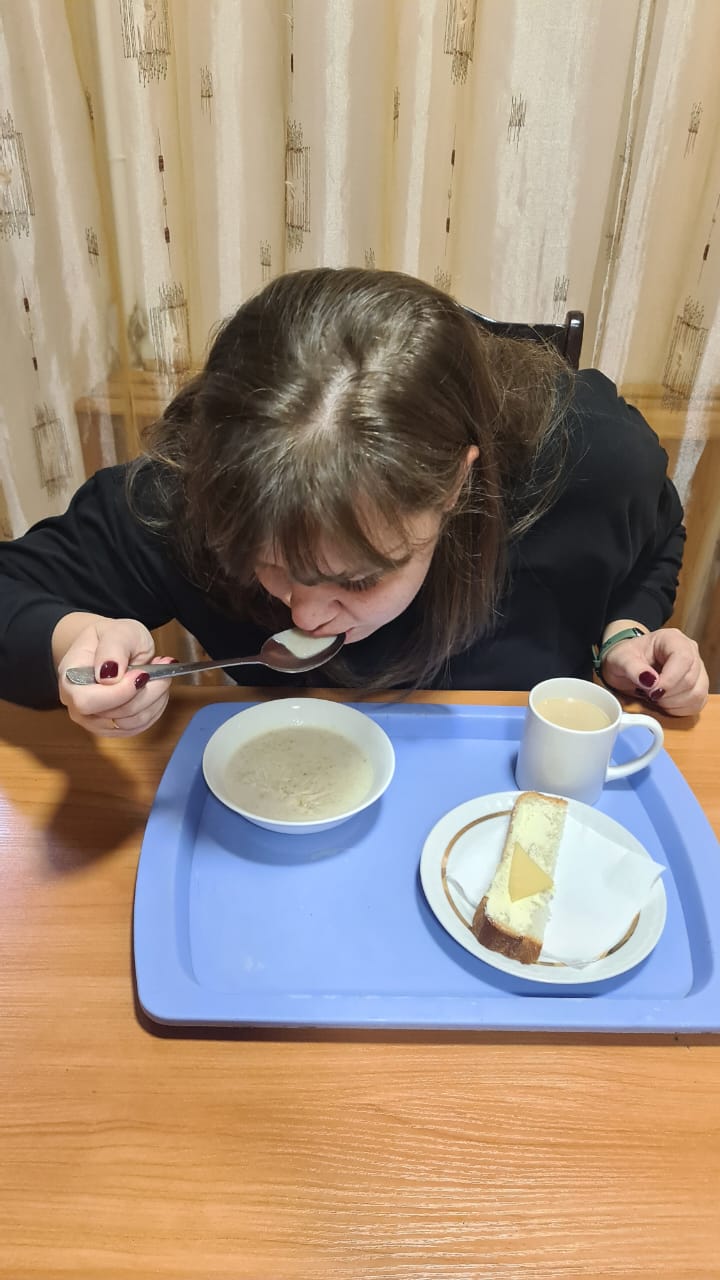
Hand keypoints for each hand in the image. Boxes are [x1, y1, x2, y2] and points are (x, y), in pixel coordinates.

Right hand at [57, 617, 175, 736]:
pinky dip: (155, 707)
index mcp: (70, 678)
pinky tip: (155, 688)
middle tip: (161, 666)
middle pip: (115, 715)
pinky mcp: (112, 728)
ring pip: (132, 723)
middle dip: (146, 692)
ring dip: (155, 699)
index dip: (119, 692)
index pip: (87, 701)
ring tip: (160, 674)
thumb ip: (113, 649)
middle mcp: (76, 705)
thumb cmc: (112, 637)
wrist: (111, 649)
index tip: (142, 674)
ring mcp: (93, 720)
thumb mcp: (118, 630)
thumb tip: (108, 677)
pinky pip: (139, 727)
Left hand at [601, 626, 708, 716]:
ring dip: (672, 702)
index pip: (683, 658)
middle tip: (648, 694)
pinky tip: (664, 702)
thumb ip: (633, 669)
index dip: (670, 679)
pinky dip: (679, 709)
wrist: (626, 665)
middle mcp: (690, 652)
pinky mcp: (698, 687)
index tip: (652, 691)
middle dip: (667, 693)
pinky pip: (696, 704)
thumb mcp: (620, 660)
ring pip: (696, 693)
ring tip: (654, 697)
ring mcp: (697, 670)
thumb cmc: (625, 658)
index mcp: (672, 639)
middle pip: (691, 678)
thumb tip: (649, 680)